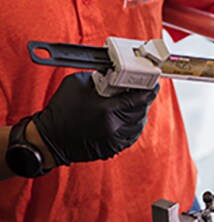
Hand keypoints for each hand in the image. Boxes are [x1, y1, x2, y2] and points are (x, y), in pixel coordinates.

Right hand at [33, 72, 158, 165]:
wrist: (49, 138)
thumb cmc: (60, 110)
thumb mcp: (79, 83)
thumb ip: (99, 77)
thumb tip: (114, 75)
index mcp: (106, 109)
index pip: (138, 99)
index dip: (149, 91)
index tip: (154, 85)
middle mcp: (113, 127)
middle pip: (141, 112)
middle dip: (145, 100)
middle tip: (144, 92)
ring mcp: (113, 141)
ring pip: (138, 126)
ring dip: (141, 114)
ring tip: (137, 105)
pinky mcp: (110, 149)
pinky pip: (130, 137)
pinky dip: (133, 127)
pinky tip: (130, 119)